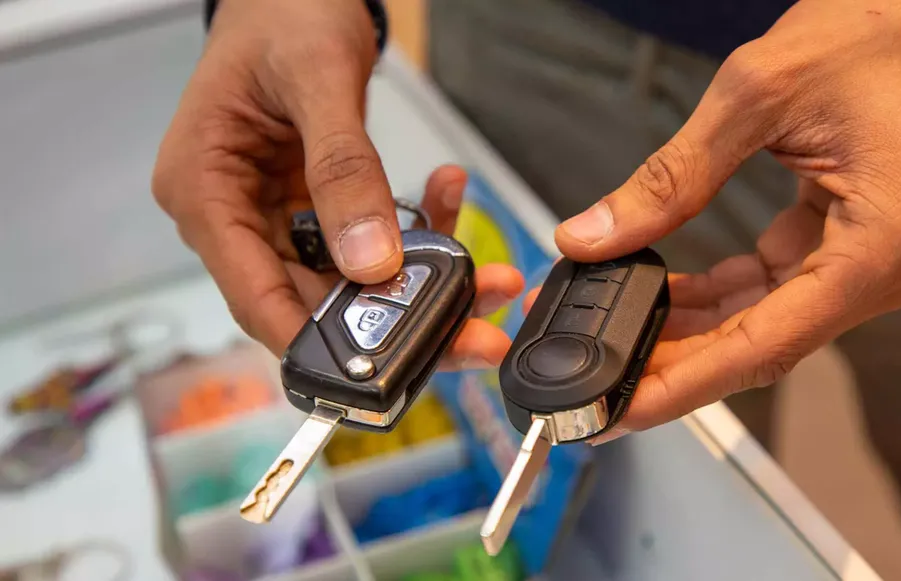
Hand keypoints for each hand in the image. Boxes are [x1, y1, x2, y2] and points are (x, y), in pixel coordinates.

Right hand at [153, 0, 523, 364]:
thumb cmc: (283, 14)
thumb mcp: (315, 81)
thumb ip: (343, 171)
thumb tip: (370, 261)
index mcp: (202, 189)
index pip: (252, 293)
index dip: (313, 342)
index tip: (377, 374)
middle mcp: (232, 214)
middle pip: (308, 298)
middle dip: (392, 320)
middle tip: (468, 332)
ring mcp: (273, 214)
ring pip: (346, 280)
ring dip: (415, 282)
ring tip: (485, 276)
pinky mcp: (310, 207)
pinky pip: (364, 241)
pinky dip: (412, 231)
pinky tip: (451, 198)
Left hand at [545, 0, 900, 442]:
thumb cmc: (884, 33)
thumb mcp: (757, 97)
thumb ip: (672, 177)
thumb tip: (596, 235)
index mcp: (874, 250)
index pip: (762, 347)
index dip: (683, 385)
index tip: (623, 410)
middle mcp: (876, 271)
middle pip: (757, 345)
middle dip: (674, 362)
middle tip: (601, 376)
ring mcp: (861, 259)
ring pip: (760, 320)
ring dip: (690, 330)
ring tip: (618, 331)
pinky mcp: (844, 240)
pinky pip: (771, 284)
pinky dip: (716, 293)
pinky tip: (664, 289)